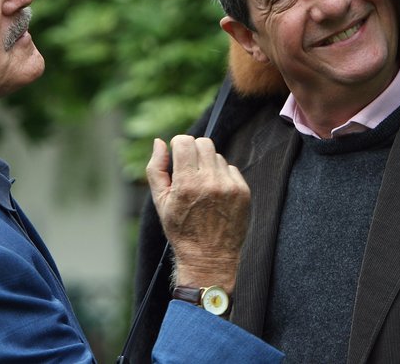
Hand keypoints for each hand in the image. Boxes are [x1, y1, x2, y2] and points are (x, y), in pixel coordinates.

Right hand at [146, 135, 249, 291]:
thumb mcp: (160, 201)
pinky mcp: (243, 191)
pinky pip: (230, 168)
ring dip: (208, 164)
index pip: (185, 142)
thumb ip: (156, 168)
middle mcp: (209, 182)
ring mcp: (229, 186)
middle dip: (193, 151)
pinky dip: (221, 176)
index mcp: (186, 183)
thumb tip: (159, 142)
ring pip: (217, 156)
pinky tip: (215, 194)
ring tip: (202, 187)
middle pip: (203, 143)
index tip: (177, 153)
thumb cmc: (181, 229)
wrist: (209, 257)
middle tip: (189, 168)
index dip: (178, 144)